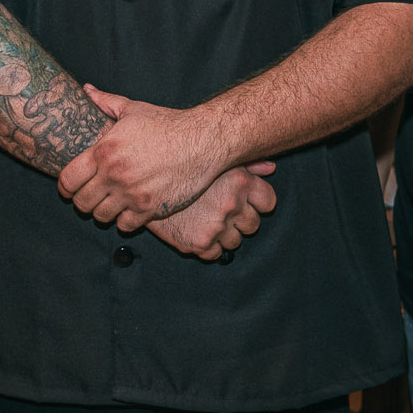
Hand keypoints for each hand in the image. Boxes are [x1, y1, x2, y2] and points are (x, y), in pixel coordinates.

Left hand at [59, 86, 233, 231]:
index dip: (65, 187)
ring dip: (103, 212)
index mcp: (105, 151)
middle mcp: (114, 175)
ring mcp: (131, 194)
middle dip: (83, 201)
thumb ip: (106, 102)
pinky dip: (124, 221)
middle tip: (92, 196)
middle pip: (81, 203)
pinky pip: (125, 226)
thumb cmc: (169, 124)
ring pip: (101, 217)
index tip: (70, 188)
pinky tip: (130, 210)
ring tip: (111, 204)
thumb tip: (87, 89)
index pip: (68, 180)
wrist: (202, 140)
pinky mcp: (150, 208)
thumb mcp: (133, 109)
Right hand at [145, 162, 278, 259]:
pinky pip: (215, 254)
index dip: (258, 204)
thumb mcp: (213, 158)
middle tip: (221, 212)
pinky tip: (196, 231)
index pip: (268, 202)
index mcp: (239, 180)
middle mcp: (231, 203)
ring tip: (206, 221)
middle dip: (239, 221)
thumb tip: (271, 167)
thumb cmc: (178, 164)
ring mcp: (216, 225)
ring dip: (224, 235)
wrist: (141, 180)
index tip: (247, 203)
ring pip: (234, 242)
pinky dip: (207, 247)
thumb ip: (247, 163)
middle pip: (253, 225)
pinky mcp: (198, 243)